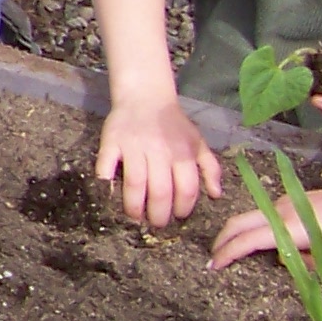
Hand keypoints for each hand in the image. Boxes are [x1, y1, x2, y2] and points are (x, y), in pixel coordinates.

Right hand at [95, 91, 221, 227]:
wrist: (145, 97)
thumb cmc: (173, 124)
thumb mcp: (198, 142)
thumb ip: (210, 168)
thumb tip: (215, 195)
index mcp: (182, 154)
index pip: (186, 189)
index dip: (183, 208)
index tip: (178, 216)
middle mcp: (159, 151)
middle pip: (160, 191)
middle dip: (158, 215)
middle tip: (156, 224)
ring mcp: (134, 147)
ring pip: (134, 184)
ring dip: (134, 207)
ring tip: (136, 217)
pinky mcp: (112, 142)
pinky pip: (106, 166)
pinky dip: (106, 182)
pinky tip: (109, 194)